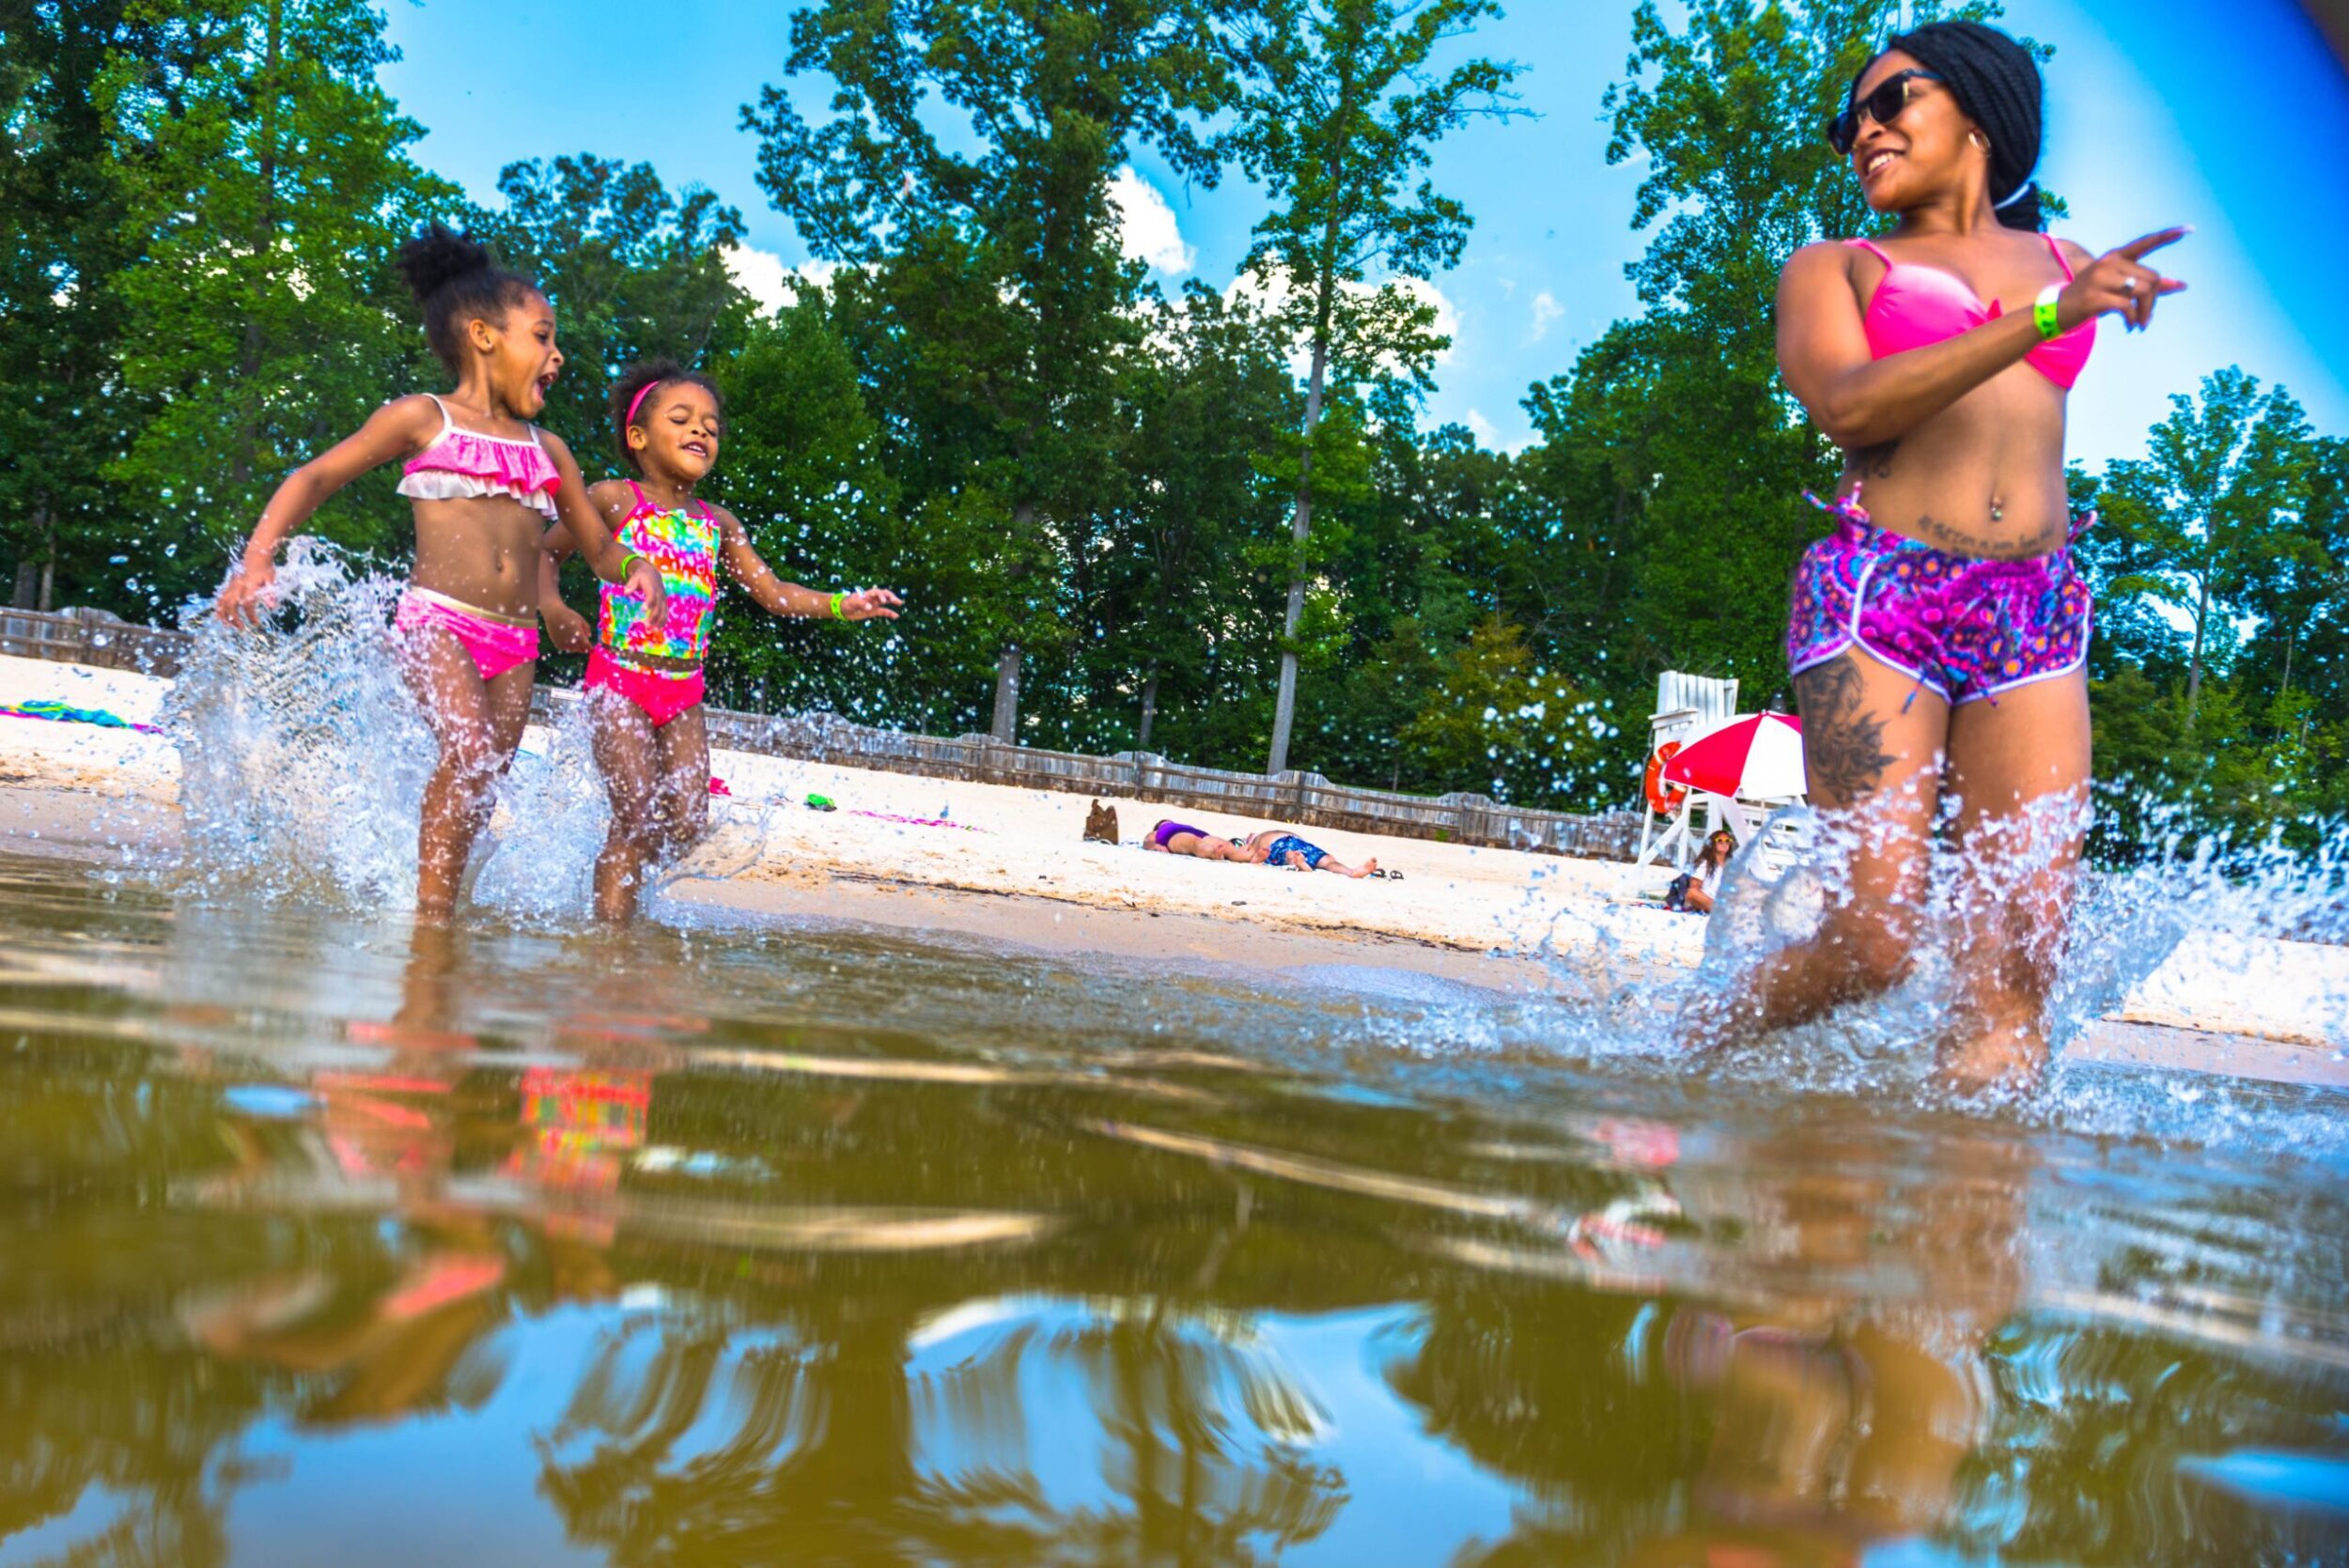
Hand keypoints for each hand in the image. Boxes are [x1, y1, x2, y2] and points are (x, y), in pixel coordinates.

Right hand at [214, 555, 277, 627]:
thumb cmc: (265, 568)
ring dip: (224, 615)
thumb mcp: (271, 579)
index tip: (256, 623)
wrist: (255, 555)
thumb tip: (272, 607)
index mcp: (248, 585)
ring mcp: (231, 585)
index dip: (250, 615)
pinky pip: (220, 598)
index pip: (247, 604)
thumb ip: (270, 592)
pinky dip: (218, 608)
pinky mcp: (229, 585)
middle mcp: (238, 586)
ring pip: (223, 602)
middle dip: (235, 618)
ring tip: (228, 625)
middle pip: (231, 605)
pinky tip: (219, 617)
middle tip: (242, 629)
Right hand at [544, 604, 591, 653]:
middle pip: (581, 649)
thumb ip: (587, 628)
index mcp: (580, 636)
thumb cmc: (569, 615)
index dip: (590, 648)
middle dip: (584, 648)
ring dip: (576, 648)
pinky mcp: (558, 644)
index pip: (587, 646)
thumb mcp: (581, 620)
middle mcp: (573, 642)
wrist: (554, 614)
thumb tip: (589, 636)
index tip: (591, 648)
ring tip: (578, 645)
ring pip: (573, 650)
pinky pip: (565, 648)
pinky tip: (569, 642)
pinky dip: (568, 646)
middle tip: (585, 648)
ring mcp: (565, 644)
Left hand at [625, 557, 666, 625]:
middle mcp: (660, 594)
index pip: (652, 596)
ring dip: (659, 622)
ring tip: (652, 630)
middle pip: (658, 607)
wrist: (652, 573)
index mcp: (653, 587)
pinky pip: (665, 613)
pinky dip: (662, 621)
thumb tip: (626, 592)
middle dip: (653, 617)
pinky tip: (657, 629)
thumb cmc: (641, 576)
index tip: (643, 610)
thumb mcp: (634, 577)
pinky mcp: (664, 603)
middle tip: (646, 626)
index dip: (649, 603)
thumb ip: (630, 584)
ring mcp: (663, 599)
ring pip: (663, 612)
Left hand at [837, 587, 902, 621]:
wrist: (843, 609)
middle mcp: (872, 598)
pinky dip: (889, 613)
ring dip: (892, 601)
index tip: (883, 601)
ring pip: (885, 602)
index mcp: (867, 595)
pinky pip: (883, 611)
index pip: (877, 592)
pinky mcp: (873, 611)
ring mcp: (873, 604)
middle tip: (896, 601)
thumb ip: (861, 604)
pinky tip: (896, 616)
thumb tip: (869, 607)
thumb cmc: (847, 604)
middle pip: (883, 595)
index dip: (881, 595)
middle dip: (890, 597)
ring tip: (900, 603)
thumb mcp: (852, 603)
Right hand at [2060, 227, 2187, 333]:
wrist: (2056, 310)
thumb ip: (2147, 285)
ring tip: (2140, 323)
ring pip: (2143, 291)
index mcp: (2116, 257)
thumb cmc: (2091, 297)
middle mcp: (2109, 263)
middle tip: (2147, 317)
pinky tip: (2130, 326)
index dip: (2168, 236)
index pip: (2146, 243)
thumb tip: (2180, 285)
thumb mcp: (2118, 288)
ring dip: (2146, 312)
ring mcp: (2101, 279)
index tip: (2190, 229)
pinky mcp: (2095, 297)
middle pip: (2151, 278)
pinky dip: (2133, 318)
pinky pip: (2128, 306)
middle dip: (2154, 301)